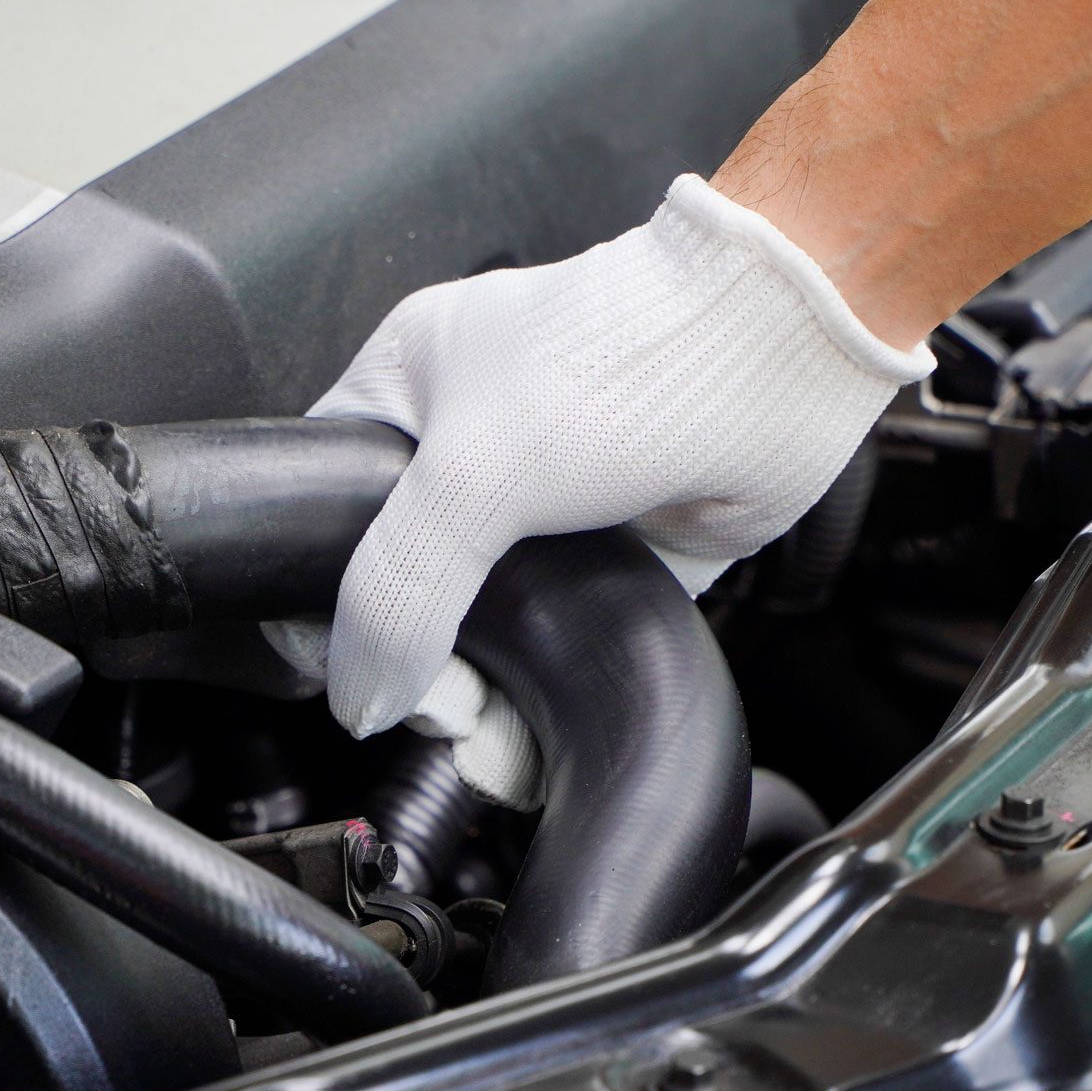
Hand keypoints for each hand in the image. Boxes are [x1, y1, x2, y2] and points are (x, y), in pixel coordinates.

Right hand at [298, 175, 931, 776]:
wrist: (774, 358)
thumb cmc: (629, 355)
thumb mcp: (469, 471)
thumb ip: (396, 588)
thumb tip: (361, 692)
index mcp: (406, 392)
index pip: (318, 506)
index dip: (317, 593)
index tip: (348, 661)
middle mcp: (468, 449)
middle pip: (399, 587)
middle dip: (408, 663)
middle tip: (438, 703)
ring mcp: (543, 508)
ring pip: (476, 628)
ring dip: (470, 695)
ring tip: (480, 728)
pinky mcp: (611, 557)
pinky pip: (554, 643)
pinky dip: (534, 698)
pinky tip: (524, 735)